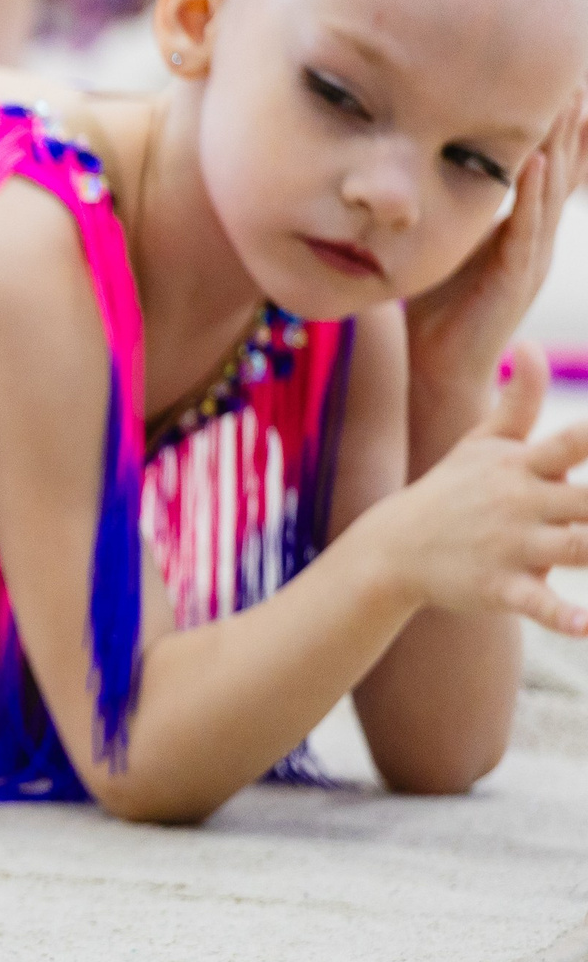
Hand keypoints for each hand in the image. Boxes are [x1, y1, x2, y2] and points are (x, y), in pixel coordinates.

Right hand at [367, 344, 587, 632]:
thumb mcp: (480, 444)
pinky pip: (539, 604)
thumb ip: (519, 399)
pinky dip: (564, 618)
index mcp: (522, 466)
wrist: (392, 549)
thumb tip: (531, 344)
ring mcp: (510, 547)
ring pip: (575, 548)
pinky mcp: (500, 588)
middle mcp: (520, 502)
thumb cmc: (449, 492)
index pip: (574, 441)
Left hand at [405, 90, 587, 388]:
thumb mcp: (447, 245)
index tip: (565, 82)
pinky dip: (531, 194)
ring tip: (565, 103)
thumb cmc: (440, 308)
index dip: (559, 128)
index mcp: (522, 227)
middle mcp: (536, 237)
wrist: (442, 368)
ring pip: (551, 191)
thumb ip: (449, 210)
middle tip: (575, 78)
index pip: (547, 167)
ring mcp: (531, 257)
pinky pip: (525, 229)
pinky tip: (533, 161)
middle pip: (560, 169)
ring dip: (559, 146)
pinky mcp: (514, 278)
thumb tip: (420, 170)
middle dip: (568, 124)